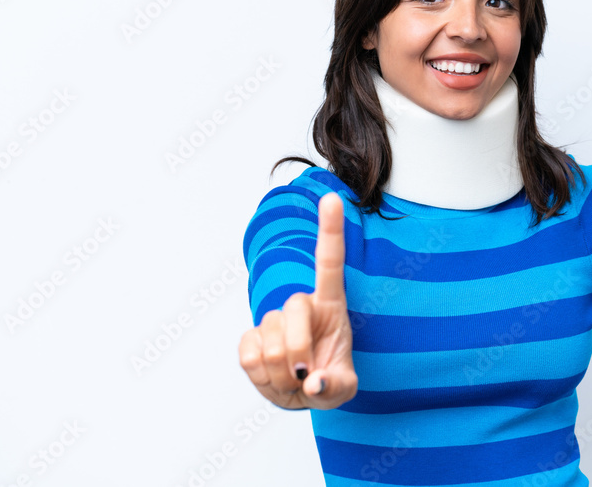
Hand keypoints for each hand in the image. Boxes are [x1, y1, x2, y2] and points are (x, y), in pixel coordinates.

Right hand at [239, 192, 357, 409]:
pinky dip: (260, 376)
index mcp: (330, 305)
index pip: (330, 262)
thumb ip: (336, 387)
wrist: (302, 392)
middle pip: (294, 311)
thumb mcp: (344, 388)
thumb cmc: (328, 379)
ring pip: (270, 341)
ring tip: (293, 380)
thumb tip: (313, 383)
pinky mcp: (250, 338)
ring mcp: (273, 321)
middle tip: (305, 374)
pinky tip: (272, 378)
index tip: (332, 198)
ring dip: (282, 373)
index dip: (330, 230)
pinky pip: (248, 355)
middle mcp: (301, 305)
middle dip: (299, 351)